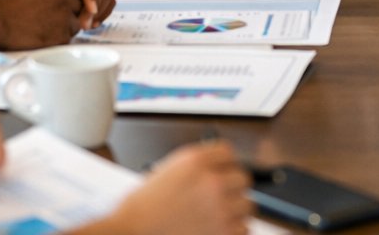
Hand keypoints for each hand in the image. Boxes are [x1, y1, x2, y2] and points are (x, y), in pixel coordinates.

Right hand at [0, 0, 113, 46]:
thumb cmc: (6, 0)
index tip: (83, 4)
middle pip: (79, 6)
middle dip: (69, 12)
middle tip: (50, 16)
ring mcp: (63, 15)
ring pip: (74, 24)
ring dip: (63, 27)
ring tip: (41, 26)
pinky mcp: (59, 35)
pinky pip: (66, 38)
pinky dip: (57, 39)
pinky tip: (40, 35)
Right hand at [100, 141, 252, 234]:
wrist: (131, 232)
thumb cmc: (142, 209)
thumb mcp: (167, 170)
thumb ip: (197, 166)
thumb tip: (219, 168)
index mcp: (196, 161)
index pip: (228, 152)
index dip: (225, 164)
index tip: (225, 172)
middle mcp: (211, 181)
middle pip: (243, 178)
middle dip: (232, 188)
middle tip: (222, 198)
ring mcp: (220, 208)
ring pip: (247, 205)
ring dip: (235, 211)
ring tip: (217, 217)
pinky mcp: (224, 232)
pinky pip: (245, 228)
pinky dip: (234, 231)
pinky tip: (218, 230)